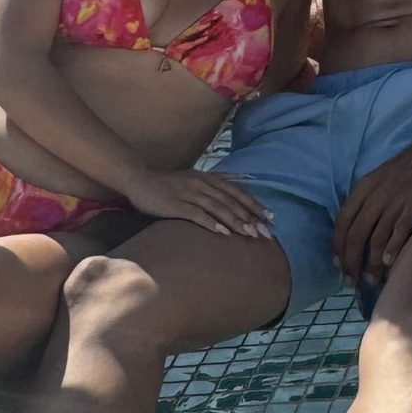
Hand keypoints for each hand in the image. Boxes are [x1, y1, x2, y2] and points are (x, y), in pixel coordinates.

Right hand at [122, 167, 274, 238]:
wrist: (140, 180)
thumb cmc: (170, 183)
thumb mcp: (196, 177)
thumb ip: (218, 180)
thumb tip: (242, 178)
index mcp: (208, 178)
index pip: (237, 192)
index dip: (254, 204)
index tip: (270, 218)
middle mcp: (202, 184)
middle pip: (231, 201)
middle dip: (250, 217)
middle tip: (265, 233)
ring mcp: (189, 193)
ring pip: (217, 207)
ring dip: (235, 221)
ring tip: (249, 235)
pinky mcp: (175, 204)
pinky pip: (196, 214)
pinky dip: (211, 223)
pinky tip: (222, 233)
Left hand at [333, 138, 411, 289]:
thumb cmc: (407, 168)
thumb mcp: (379, 179)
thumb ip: (366, 202)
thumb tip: (354, 231)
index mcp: (364, 188)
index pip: (342, 221)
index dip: (338, 245)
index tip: (338, 264)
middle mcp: (376, 195)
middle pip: (356, 234)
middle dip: (351, 261)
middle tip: (352, 281)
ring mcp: (395, 200)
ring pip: (377, 238)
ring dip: (372, 263)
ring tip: (371, 281)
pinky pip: (399, 231)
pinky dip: (393, 249)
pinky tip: (389, 264)